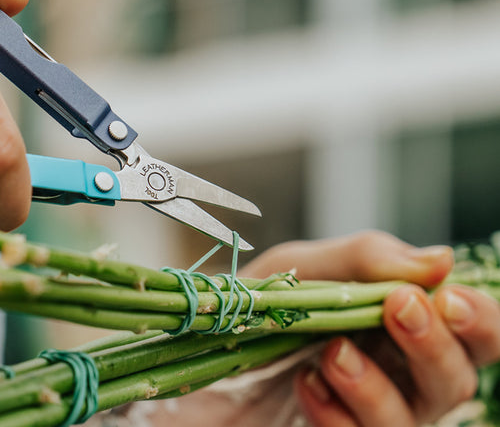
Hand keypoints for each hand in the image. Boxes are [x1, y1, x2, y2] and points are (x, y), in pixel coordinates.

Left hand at [243, 231, 499, 425]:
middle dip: (433, 346)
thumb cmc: (253, 304)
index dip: (479, 320)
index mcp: (399, 328)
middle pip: (457, 380)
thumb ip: (365, 260)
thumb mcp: (300, 269)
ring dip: (377, 387)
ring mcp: (365, 415)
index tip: (447, 297)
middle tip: (396, 309)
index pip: (473, 333)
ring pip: (412, 422)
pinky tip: (305, 385)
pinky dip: (336, 415)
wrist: (197, 344)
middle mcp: (396, 376)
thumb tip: (442, 259)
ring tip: (332, 353)